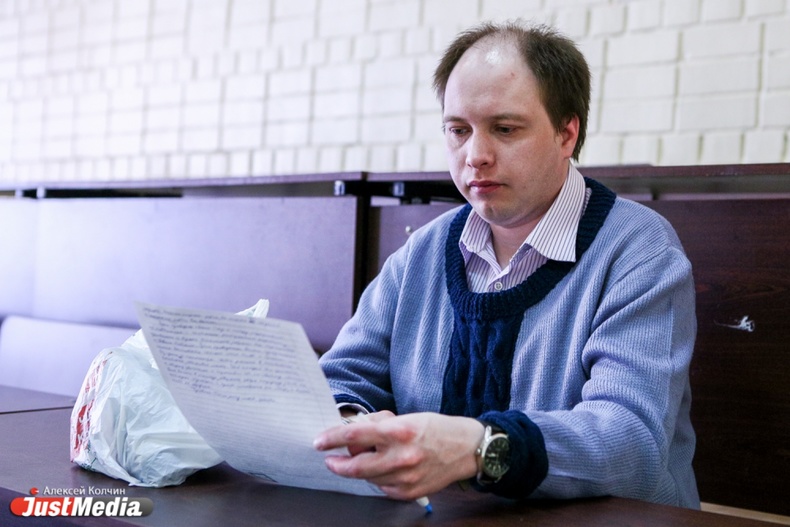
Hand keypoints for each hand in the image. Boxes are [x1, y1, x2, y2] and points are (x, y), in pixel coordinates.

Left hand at [313, 411, 483, 499]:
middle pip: (356, 466)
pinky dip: (378, 477)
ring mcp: (406, 478)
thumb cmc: (435, 428)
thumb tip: (352, 434)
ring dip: (360, 469)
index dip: (332, 439)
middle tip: (330, 459)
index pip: (354, 436)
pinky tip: (387, 467)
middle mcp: (401, 457)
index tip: (319, 442)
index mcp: (399, 431)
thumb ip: (376, 426)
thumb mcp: (405, 417)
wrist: (466, 448)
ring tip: (368, 457)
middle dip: (337, 464)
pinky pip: (383, 486)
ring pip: (368, 478)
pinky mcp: (410, 493)